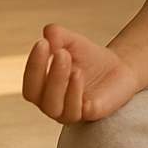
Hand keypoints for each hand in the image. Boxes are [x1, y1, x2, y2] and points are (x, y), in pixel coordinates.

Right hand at [21, 23, 140, 124]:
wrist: (117, 67)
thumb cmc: (88, 58)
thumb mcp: (71, 42)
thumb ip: (58, 36)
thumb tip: (48, 33)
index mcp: (43, 90)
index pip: (30, 83)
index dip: (33, 64)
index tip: (41, 43)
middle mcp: (53, 104)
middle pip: (40, 98)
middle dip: (50, 75)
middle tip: (61, 53)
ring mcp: (72, 112)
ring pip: (57, 108)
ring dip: (62, 86)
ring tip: (75, 68)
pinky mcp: (92, 114)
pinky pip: (82, 112)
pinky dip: (78, 97)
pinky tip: (79, 77)